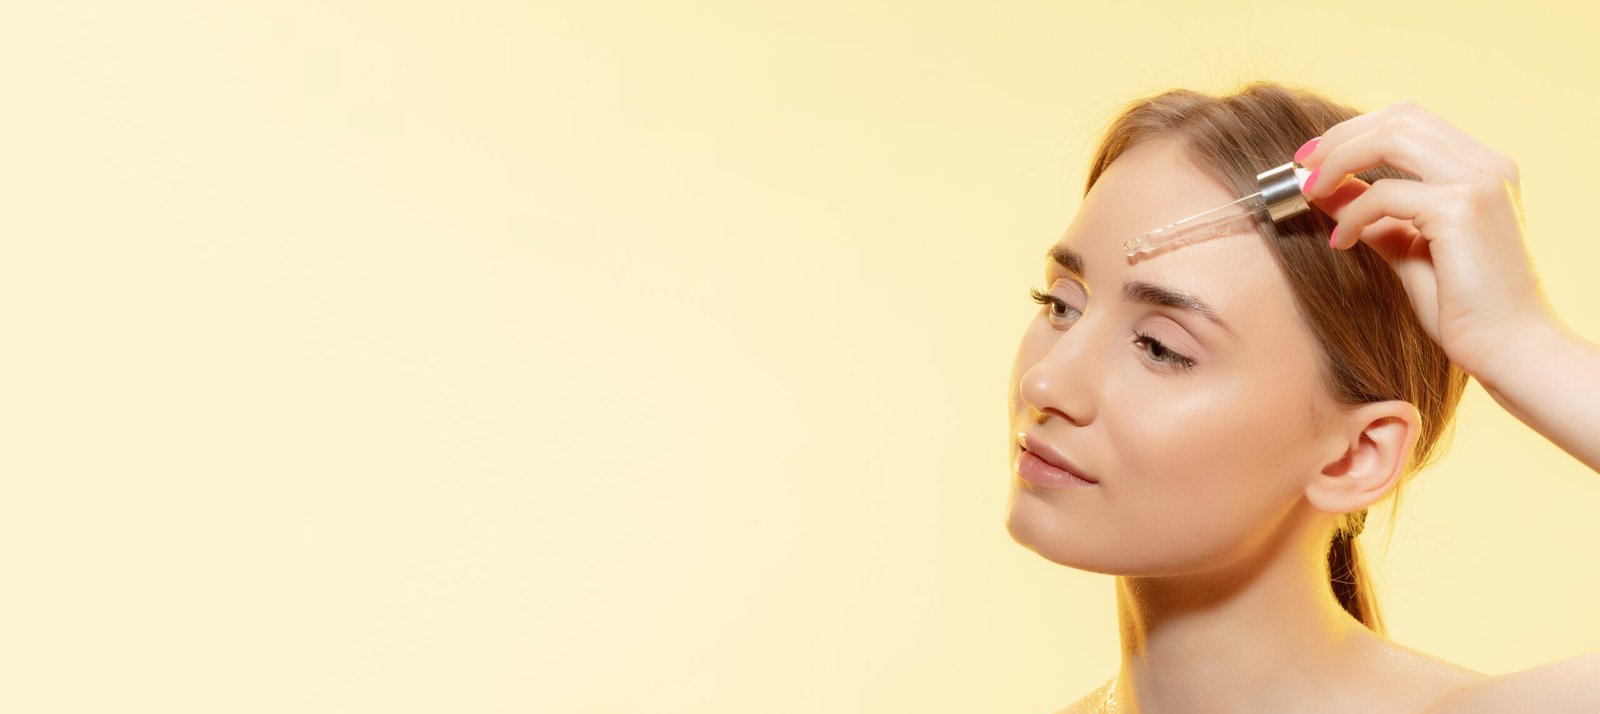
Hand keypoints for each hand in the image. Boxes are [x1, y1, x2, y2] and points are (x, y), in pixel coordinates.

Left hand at [1295, 100, 1560, 385]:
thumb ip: (1374, 214)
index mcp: (1483, 167)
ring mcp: (1478, 182)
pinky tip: (1343, 241)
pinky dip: (1353, 214)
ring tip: (1311, 193)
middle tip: (1302, 168)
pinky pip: (1384, 194)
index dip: (1356, 131)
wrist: (1510, 347)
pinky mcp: (1460, 209)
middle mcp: (1487, 164)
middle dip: (1340, 137)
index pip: (1411, 120)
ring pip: (1391, 137)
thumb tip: (1326, 190)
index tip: (1314, 157)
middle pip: (1399, 117)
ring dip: (1340, 161)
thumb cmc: (1465, 307)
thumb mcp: (1409, 248)